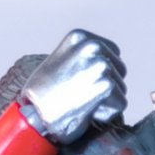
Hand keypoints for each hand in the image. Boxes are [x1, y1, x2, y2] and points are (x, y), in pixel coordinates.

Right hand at [19, 29, 127, 143]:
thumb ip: (81, 56)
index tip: (81, 82)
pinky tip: (85, 112)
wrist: (33, 117)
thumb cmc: (43, 95)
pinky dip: (106, 113)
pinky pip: (120, 104)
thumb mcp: (59, 61)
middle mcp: (92, 46)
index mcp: (80, 37)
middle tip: (79, 95)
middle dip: (105, 86)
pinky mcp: (107, 86)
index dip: (100, 73)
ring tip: (79, 102)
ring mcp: (101, 65)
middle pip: (119, 70)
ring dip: (104, 100)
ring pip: (120, 88)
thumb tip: (103, 60)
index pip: (112, 53)